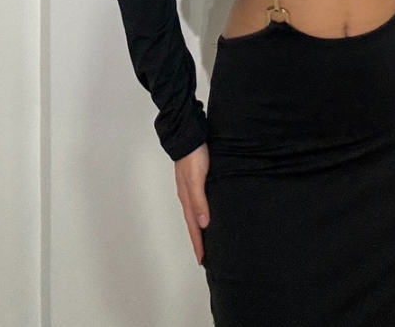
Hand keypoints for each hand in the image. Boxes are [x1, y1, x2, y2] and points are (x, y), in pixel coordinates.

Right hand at [174, 143, 210, 263]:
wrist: (188, 133)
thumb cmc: (193, 156)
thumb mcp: (196, 178)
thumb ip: (199, 200)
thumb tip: (203, 224)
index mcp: (187, 198)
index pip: (193, 226)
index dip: (198, 243)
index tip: (202, 260)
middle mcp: (187, 195)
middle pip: (193, 223)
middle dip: (198, 240)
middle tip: (204, 256)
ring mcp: (190, 187)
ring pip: (195, 213)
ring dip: (199, 228)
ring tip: (206, 239)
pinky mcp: (195, 179)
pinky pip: (199, 202)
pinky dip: (202, 213)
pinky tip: (208, 213)